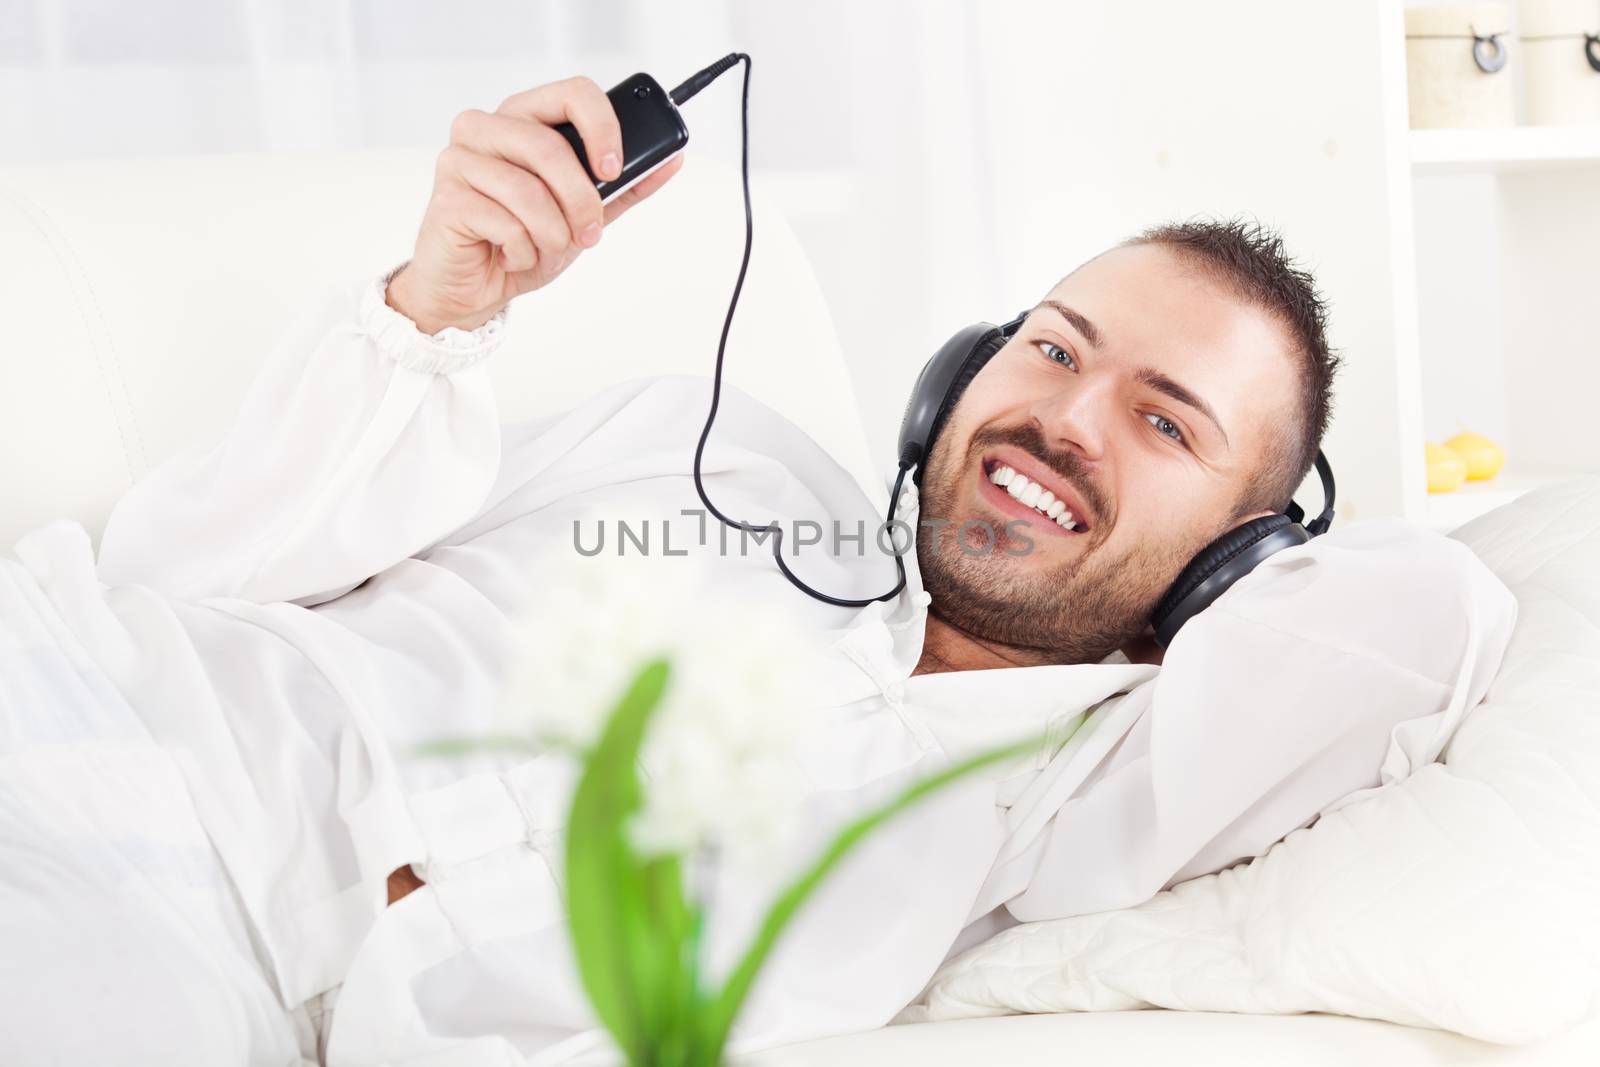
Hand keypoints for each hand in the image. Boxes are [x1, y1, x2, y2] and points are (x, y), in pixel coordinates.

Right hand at [387, 75, 685, 333]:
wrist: (475, 287)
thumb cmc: (522, 240)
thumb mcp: (584, 213)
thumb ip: (625, 186)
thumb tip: (672, 160)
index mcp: (522, 118)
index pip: (571, 93)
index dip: (601, 127)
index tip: (615, 169)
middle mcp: (484, 128)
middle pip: (549, 146)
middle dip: (580, 200)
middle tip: (590, 233)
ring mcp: (459, 160)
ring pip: (527, 190)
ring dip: (551, 233)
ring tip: (546, 247)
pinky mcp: (446, 199)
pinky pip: (504, 222)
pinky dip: (521, 250)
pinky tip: (511, 254)